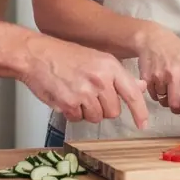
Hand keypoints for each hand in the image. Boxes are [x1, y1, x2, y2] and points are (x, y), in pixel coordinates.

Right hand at [21, 34, 149, 129]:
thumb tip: (140, 87)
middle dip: (103, 109)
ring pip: (96, 118)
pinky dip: (72, 113)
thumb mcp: (98, 59)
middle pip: (113, 112)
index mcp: (110, 66)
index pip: (132, 93)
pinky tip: (66, 97)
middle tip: (90, 95)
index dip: (140, 111)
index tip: (143, 124)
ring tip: (76, 94)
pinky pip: (78, 119)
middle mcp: (100, 80)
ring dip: (87, 111)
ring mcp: (85, 92)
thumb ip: (119, 76)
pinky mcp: (69, 103)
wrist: (36, 55)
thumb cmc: (65, 56)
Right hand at [135, 24, 179, 115]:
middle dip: (177, 108)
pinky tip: (157, 81)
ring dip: (165, 97)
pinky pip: (152, 96)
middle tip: (177, 105)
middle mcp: (176, 74)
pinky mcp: (147, 78)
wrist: (152, 39)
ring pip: (163, 100)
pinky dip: (155, 93)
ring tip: (166, 85)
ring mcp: (160, 76)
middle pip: (176, 104)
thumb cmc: (175, 52)